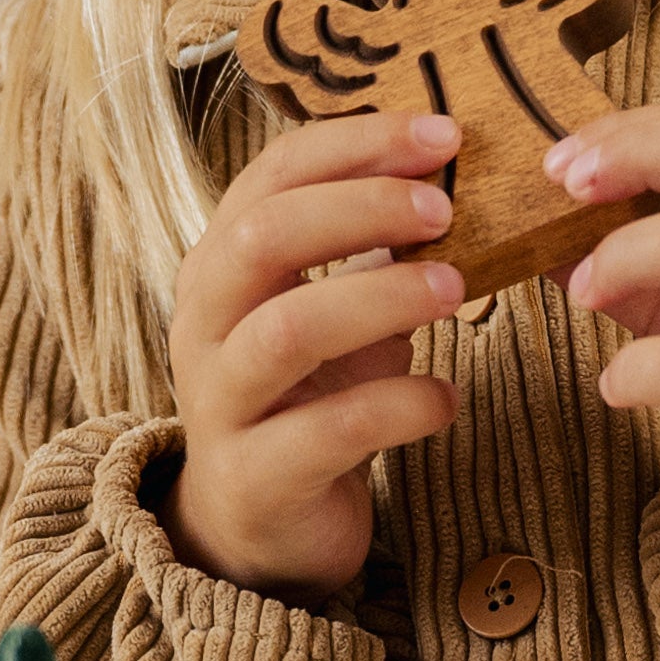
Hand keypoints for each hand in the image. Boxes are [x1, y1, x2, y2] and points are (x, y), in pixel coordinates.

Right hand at [166, 108, 464, 594]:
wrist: (257, 526)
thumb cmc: (307, 398)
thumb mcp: (334, 311)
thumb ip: (371, 250)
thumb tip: (454, 174)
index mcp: (222, 265)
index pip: (272, 175)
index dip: (356, 144)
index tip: (442, 135)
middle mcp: (205, 324)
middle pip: (263, 237)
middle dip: (361, 208)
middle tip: (446, 208)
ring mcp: (222, 402)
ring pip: (288, 330)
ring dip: (380, 298)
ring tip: (453, 289)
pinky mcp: (257, 476)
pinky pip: (331, 429)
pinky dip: (402, 405)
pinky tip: (446, 400)